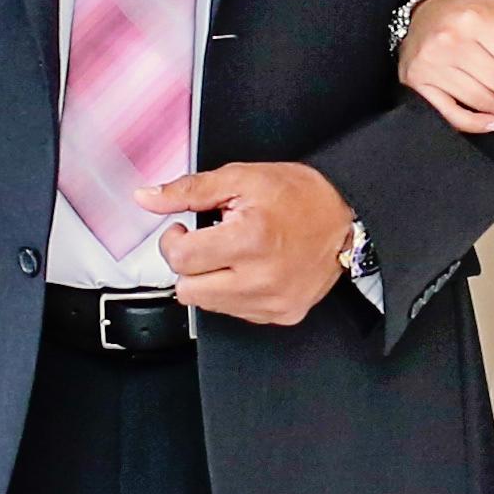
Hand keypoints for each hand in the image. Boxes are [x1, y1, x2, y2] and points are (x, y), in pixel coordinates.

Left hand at [143, 158, 356, 324]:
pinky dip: (235, 293)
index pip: (180, 260)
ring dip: (211, 280)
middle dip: (189, 264)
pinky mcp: (282, 315)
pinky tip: (252, 270)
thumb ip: (189, 190)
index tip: (184, 230)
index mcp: (249, 240)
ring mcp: (272, 302)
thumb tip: (147, 198)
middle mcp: (261, 278)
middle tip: (208, 242)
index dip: (174, 240)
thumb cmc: (298, 195)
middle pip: (188, 290)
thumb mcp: (240, 178)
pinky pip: (236, 313)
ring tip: (235, 254)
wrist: (346, 216)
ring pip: (208, 305)